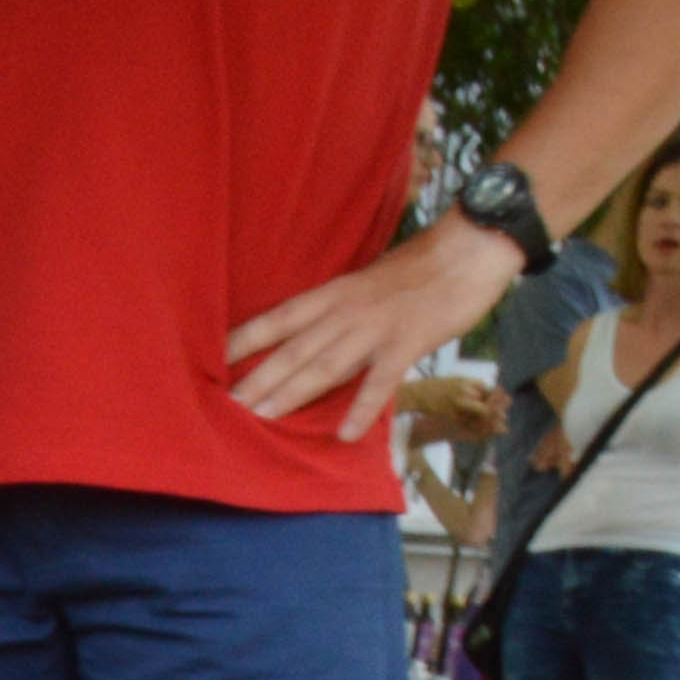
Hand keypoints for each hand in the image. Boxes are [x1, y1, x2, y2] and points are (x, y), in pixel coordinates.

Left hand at [226, 215, 521, 442]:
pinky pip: (380, 381)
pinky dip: (362, 407)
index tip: (209, 363)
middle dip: (256, 381)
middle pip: (292, 350)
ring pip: (325, 366)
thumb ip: (336, 313)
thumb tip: (310, 340)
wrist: (470, 246)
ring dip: (291, 395)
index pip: (276, 320)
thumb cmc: (419, 269)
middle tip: (222, 410)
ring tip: (261, 422)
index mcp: (332, 295)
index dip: (242, 342)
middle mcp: (345, 312)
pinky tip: (345, 434)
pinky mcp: (408, 342)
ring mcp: (375, 328)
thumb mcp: (365, 285)